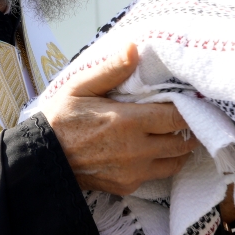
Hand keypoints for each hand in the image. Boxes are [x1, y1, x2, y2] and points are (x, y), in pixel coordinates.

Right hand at [40, 43, 194, 194]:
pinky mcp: (127, 186)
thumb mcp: (81, 87)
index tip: (191, 101)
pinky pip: (156, 175)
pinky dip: (161, 163)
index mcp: (128, 122)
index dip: (189, 109)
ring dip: (179, 149)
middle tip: (187, 118)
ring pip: (175, 162)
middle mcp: (136, 150)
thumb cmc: (61, 119)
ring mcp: (133, 171)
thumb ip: (111, 70)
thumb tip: (134, 48)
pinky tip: (153, 150)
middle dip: (189, 129)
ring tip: (174, 134)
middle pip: (182, 142)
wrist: (43, 160)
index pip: (176, 117)